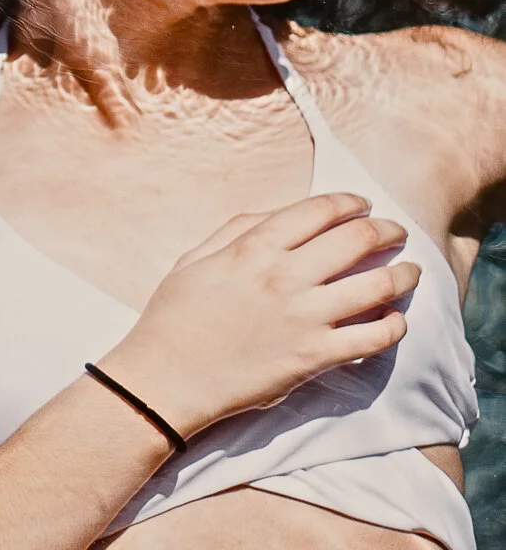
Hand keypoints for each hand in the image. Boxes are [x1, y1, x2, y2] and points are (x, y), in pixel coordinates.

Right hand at [97, 191, 417, 440]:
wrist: (168, 376)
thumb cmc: (175, 314)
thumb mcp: (195, 257)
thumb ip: (237, 229)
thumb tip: (278, 215)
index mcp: (253, 247)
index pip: (319, 211)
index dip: (349, 202)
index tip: (362, 204)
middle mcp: (284, 277)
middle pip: (356, 241)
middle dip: (385, 230)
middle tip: (395, 231)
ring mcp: (304, 318)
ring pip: (376, 287)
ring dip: (403, 275)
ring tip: (411, 271)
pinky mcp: (315, 358)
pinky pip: (373, 339)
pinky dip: (394, 325)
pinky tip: (395, 319)